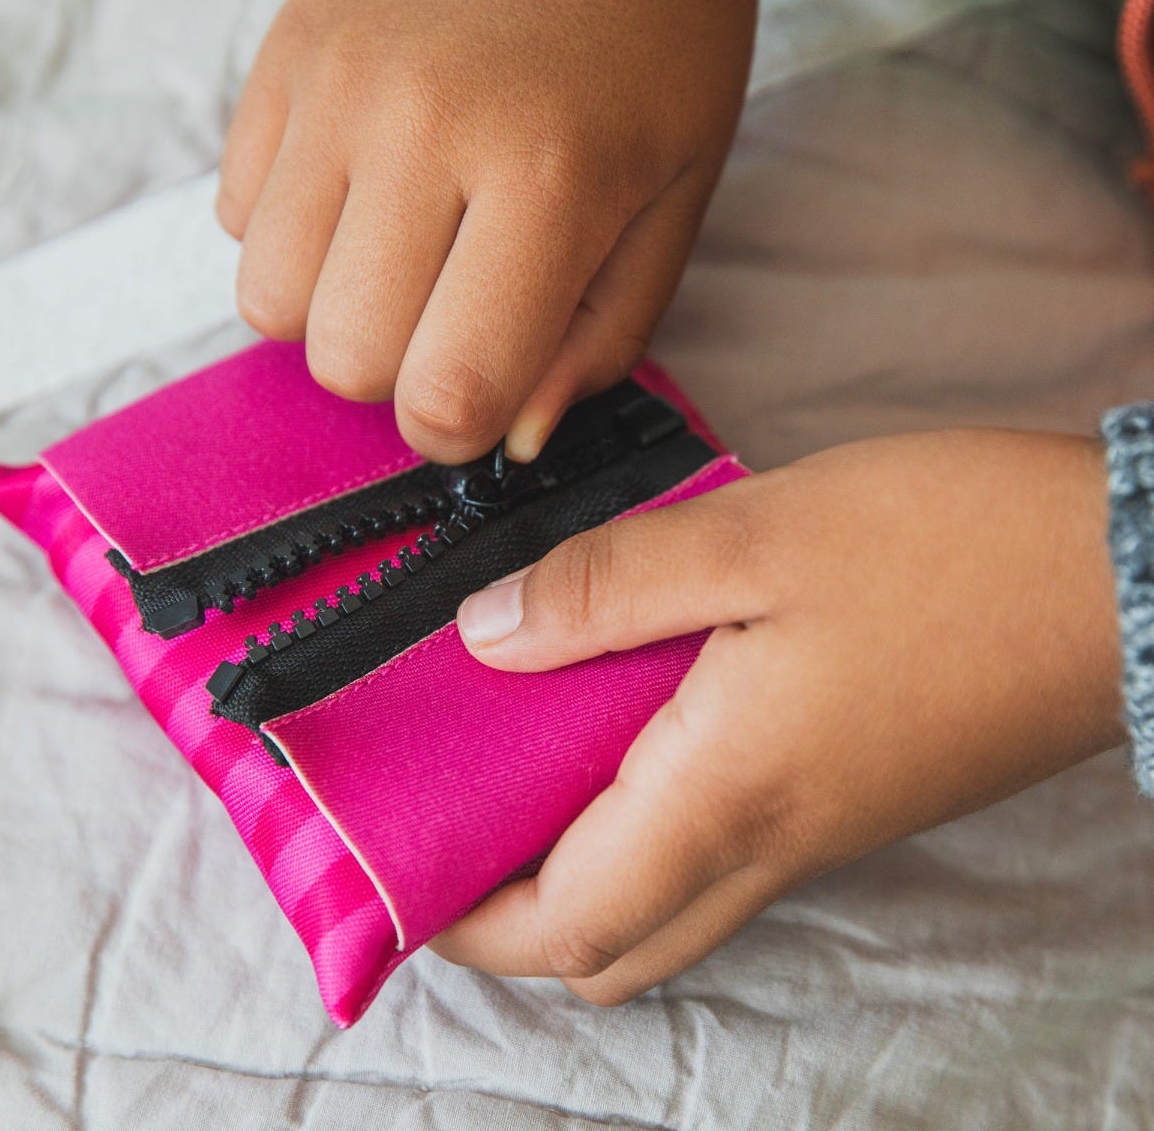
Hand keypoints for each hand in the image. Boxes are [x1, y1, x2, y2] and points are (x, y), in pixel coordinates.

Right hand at [217, 0, 758, 462]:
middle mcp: (419, 128)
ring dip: (334, 313)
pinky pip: (236, 218)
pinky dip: (292, 239)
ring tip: (401, 258)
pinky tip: (362, 193)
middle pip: (345, 362)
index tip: (483, 400)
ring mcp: (334, 85)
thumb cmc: (657, 43)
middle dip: (398, 374)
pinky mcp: (279, 57)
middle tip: (451, 316)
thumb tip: (509, 439)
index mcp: (546, 178)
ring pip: (269, 304)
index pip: (448, 391)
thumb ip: (601, 339)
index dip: (460, 431)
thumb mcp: (673, 203)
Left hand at [429, 429, 1123, 1003]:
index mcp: (727, 796)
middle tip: (461, 817)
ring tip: (529, 770)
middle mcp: (769, 844)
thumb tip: (482, 635)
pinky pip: (722, 856)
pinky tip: (633, 728)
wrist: (1122, 573)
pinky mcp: (852, 799)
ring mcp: (819, 833)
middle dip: (513, 915)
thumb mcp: (757, 537)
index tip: (403, 864)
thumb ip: (606, 588)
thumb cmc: (948, 551)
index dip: (465, 917)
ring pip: (667, 911)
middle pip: (609, 947)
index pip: (562, 922)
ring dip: (581, 874)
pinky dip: (649, 829)